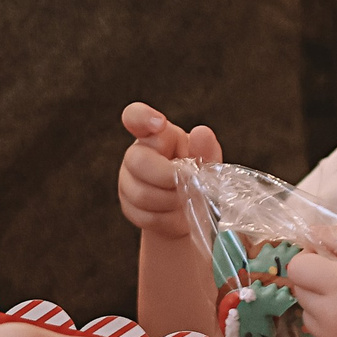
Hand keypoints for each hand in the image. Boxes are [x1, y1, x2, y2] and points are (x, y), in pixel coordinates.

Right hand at [118, 103, 222, 237]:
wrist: (189, 213)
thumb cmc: (199, 178)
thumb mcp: (208, 162)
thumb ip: (206, 150)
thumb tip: (202, 132)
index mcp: (157, 134)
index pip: (135, 116)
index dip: (142, 117)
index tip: (159, 123)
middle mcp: (137, 153)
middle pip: (138, 161)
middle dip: (167, 177)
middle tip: (189, 185)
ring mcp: (128, 179)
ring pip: (141, 193)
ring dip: (170, 202)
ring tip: (186, 201)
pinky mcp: (128, 205)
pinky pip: (143, 215)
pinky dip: (166, 219)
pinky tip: (176, 215)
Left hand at [284, 230, 336, 336]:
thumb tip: (309, 233)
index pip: (297, 268)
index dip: (309, 258)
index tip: (328, 259)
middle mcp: (330, 318)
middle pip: (299, 289)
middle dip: (314, 281)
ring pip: (305, 312)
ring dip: (319, 304)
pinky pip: (317, 332)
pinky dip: (327, 325)